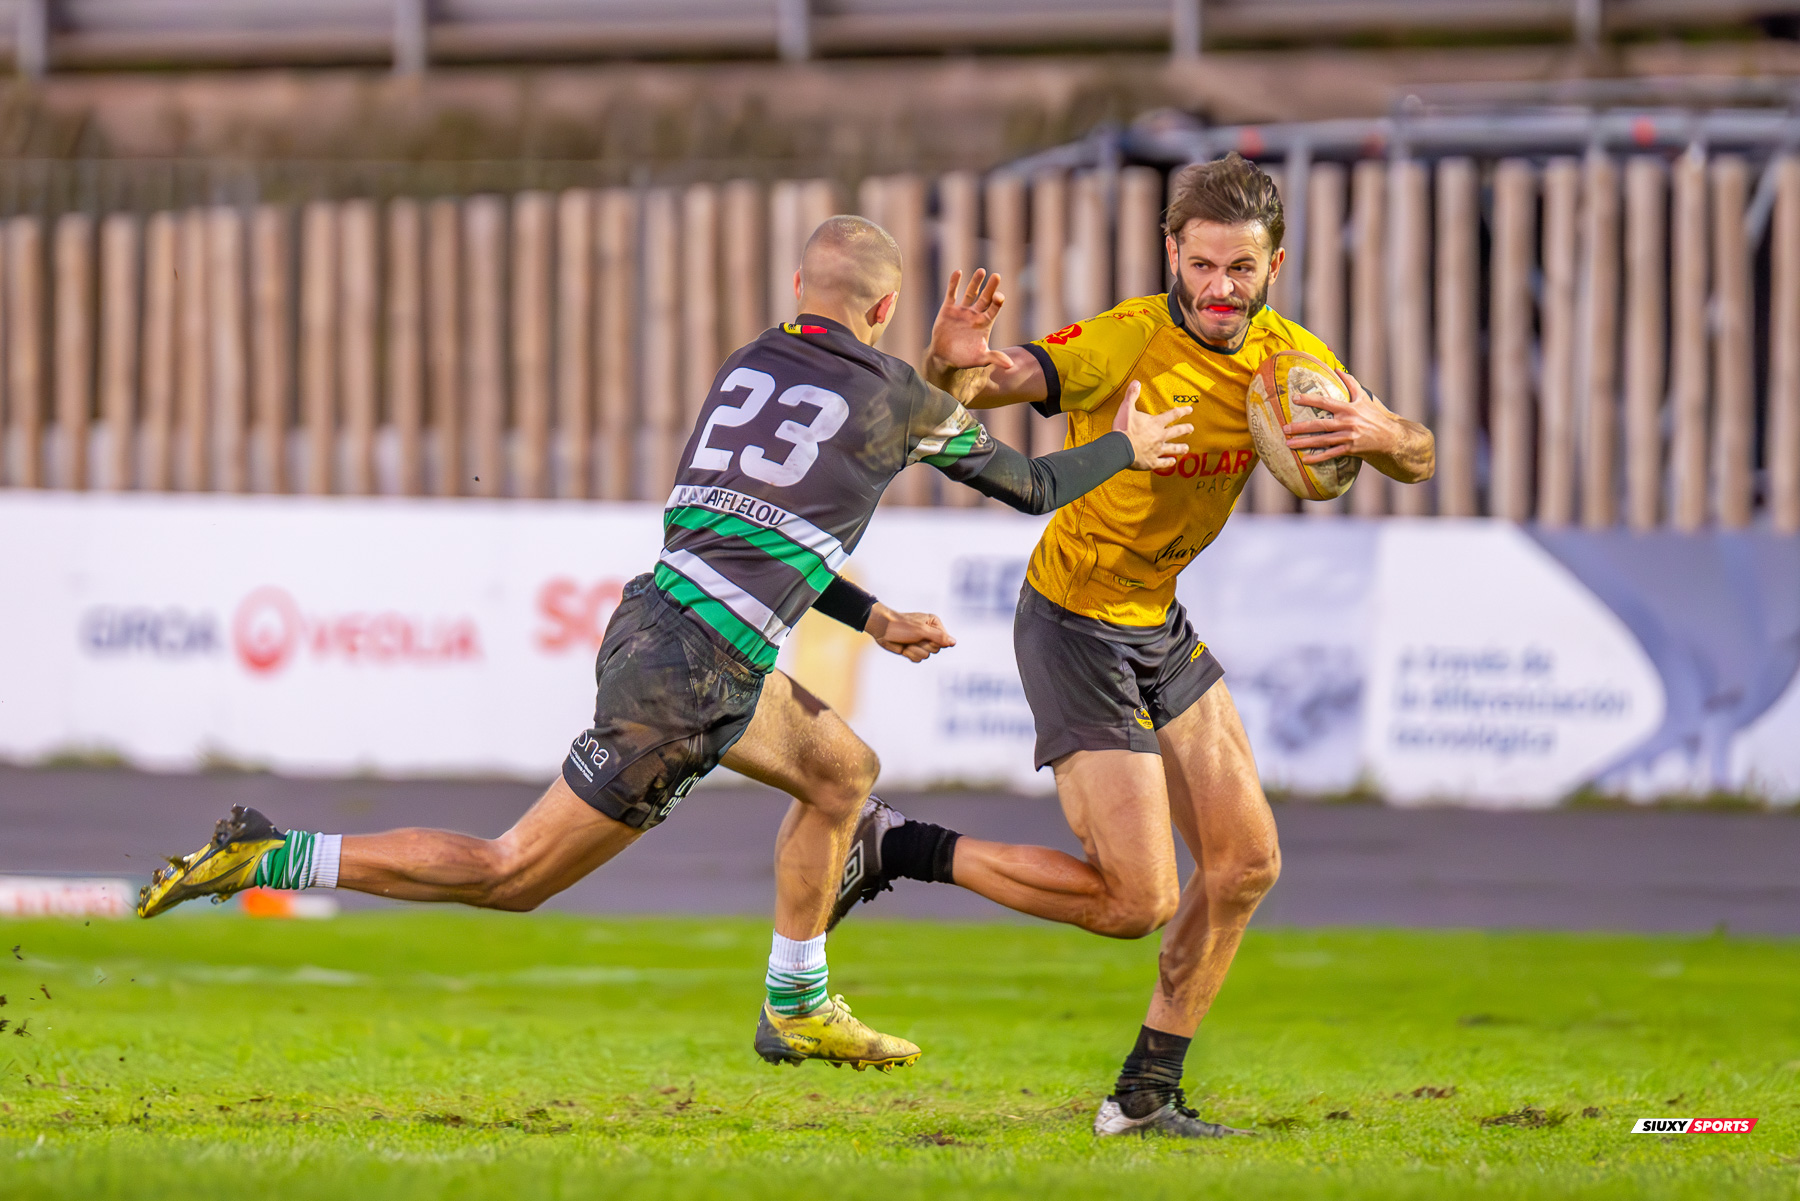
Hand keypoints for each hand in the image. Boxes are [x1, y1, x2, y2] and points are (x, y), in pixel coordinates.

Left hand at [865, 603, 956, 663]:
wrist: (882, 629)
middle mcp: (930, 633)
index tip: (924, 634)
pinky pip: (918, 659)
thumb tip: (954, 642)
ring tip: (907, 642)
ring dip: (915, 650)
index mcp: (934, 624)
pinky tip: (904, 647)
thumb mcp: (922, 630)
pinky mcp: (913, 650)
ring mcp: (921, 642)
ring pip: (926, 656)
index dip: (934, 641)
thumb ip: (939, 637)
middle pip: (936, 649)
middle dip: (923, 646)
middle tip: (913, 638)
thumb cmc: (901, 625)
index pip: (944, 640)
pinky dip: (910, 654)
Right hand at [927, 269, 1015, 373]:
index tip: (999, 297)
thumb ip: (995, 358)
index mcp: (985, 323)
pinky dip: (954, 283)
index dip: (997, 302)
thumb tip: (1011, 365)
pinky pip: (952, 293)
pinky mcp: (948, 309)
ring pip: (970, 293)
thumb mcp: (980, 359)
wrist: (944, 358)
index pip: (994, 308)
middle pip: (985, 297)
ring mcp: (962, 311)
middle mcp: (975, 314)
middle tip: (997, 276)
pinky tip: (958, 272)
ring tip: (982, 271)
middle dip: (991, 288)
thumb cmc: (964, 359)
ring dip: (975, 282)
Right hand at [1111, 381, 1192, 470]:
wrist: (1120, 449)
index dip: (1182, 411)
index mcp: (1156, 423)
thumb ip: (1132, 396)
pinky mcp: (1152, 462)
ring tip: (1186, 448)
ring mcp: (1157, 450)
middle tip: (1191, 428)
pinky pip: (1163, 463)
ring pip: (1173, 449)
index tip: (1190, 410)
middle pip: (1177, 432)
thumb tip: (1136, 382)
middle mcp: (1160, 437)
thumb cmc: (1123, 429)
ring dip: (1180, 448)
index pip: (1173, 414)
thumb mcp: (1126, 409)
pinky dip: (1168, 463)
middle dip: (1185, 429)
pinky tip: (1172, 462)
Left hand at [1283, 369, 1435, 482]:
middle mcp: (1347, 422)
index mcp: (1348, 408)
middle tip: (1284, 428)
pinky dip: (1318, 458)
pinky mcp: (1350, 450)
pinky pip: (1331, 454)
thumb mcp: (1363, 398)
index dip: (1309, 399)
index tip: (1294, 399)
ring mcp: (1348, 437)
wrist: (1390, 437)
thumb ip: (1350, 383)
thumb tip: (1337, 368)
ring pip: (1322, 441)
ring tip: (1288, 444)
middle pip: (1319, 424)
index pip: (1325, 402)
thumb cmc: (1374, 416)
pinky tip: (1305, 460)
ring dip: (1304, 443)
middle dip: (1300, 427)